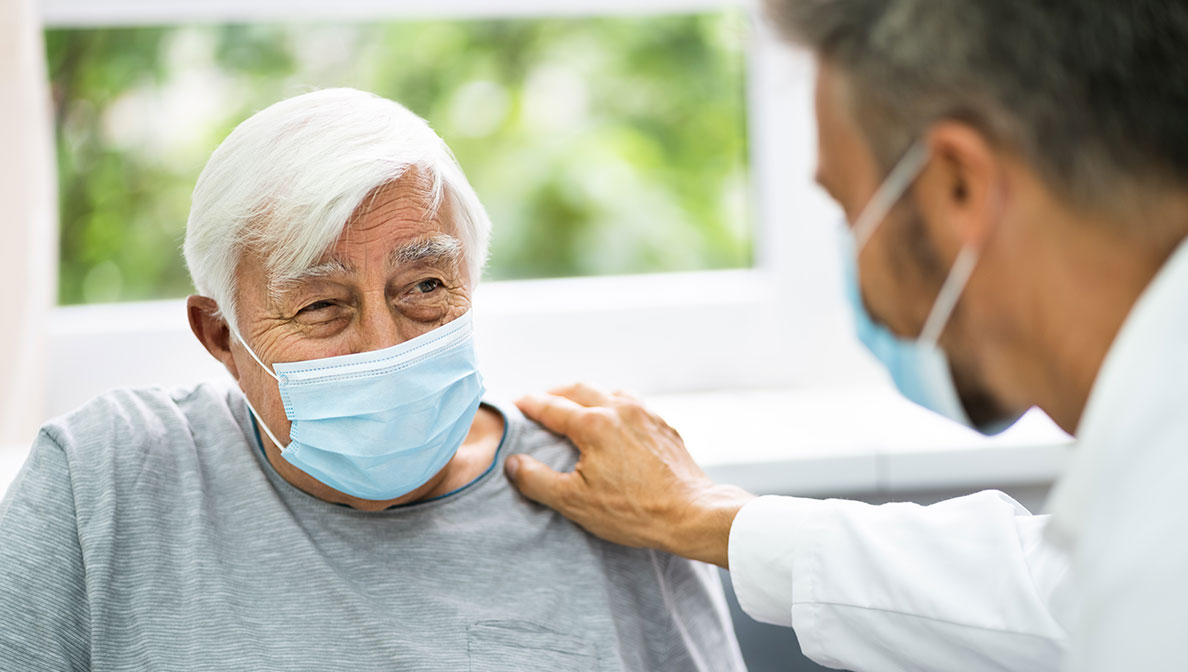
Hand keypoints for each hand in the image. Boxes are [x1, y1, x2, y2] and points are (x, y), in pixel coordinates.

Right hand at [505, 383, 754, 567]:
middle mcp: (620, 409)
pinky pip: (632, 404)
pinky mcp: (663, 426)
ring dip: (587, 395)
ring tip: (575, 408)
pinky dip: (613, 405)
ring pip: (608, 391)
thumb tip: (512, 463)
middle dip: (555, 393)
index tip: (515, 404)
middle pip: (579, 388)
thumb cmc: (633, 512)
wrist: (691, 514)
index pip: (551, 406)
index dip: (529, 404)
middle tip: (539, 402)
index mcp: (594, 424)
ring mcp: (645, 415)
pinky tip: (613, 421)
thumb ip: (537, 480)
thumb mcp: (575, 502)